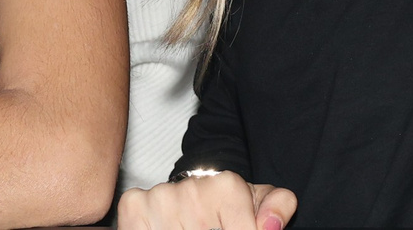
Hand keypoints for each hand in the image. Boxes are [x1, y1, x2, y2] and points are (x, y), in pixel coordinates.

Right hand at [116, 172, 298, 229]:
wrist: (200, 189)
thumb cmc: (231, 202)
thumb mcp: (260, 201)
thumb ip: (279, 205)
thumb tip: (269, 226)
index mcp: (227, 186)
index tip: (234, 227)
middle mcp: (191, 189)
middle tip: (211, 227)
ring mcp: (160, 197)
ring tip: (192, 226)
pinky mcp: (134, 205)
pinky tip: (168, 228)